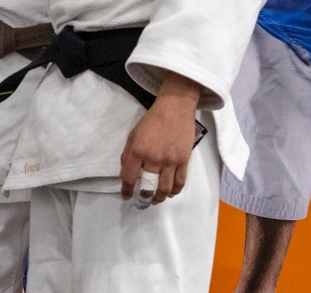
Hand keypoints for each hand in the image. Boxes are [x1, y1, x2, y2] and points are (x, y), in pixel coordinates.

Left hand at [120, 74, 201, 205]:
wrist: (174, 109)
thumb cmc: (151, 120)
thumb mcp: (133, 135)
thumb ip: (127, 154)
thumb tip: (125, 173)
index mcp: (138, 151)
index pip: (129, 177)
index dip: (126, 190)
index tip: (126, 196)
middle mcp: (154, 158)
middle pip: (148, 187)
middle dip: (144, 197)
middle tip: (142, 200)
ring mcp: (170, 161)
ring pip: (165, 189)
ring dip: (159, 198)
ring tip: (155, 200)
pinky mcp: (184, 161)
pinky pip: (180, 183)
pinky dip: (175, 191)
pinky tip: (170, 193)